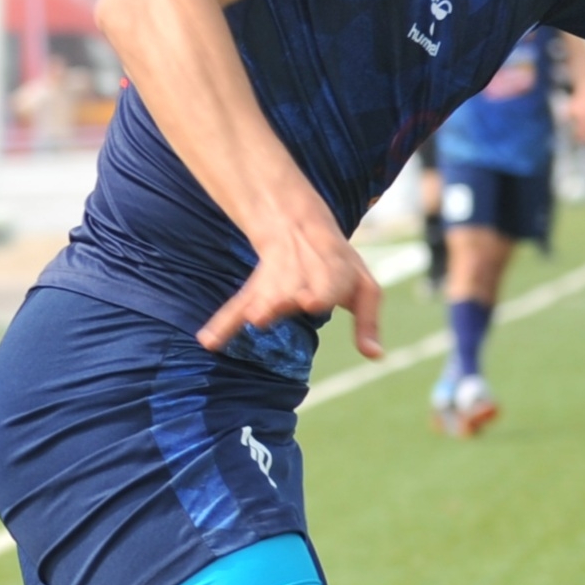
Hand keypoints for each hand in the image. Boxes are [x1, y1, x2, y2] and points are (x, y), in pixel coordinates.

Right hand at [201, 206, 382, 360]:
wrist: (300, 227)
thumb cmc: (340, 265)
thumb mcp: (364, 289)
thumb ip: (368, 323)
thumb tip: (376, 357)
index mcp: (330, 276)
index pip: (326, 287)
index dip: (318, 293)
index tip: (310, 302)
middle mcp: (301, 280)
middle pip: (291, 291)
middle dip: (283, 299)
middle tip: (274, 310)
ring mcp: (275, 287)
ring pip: (264, 297)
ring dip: (259, 307)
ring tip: (254, 318)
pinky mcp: (255, 293)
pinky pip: (236, 309)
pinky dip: (222, 324)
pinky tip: (208, 341)